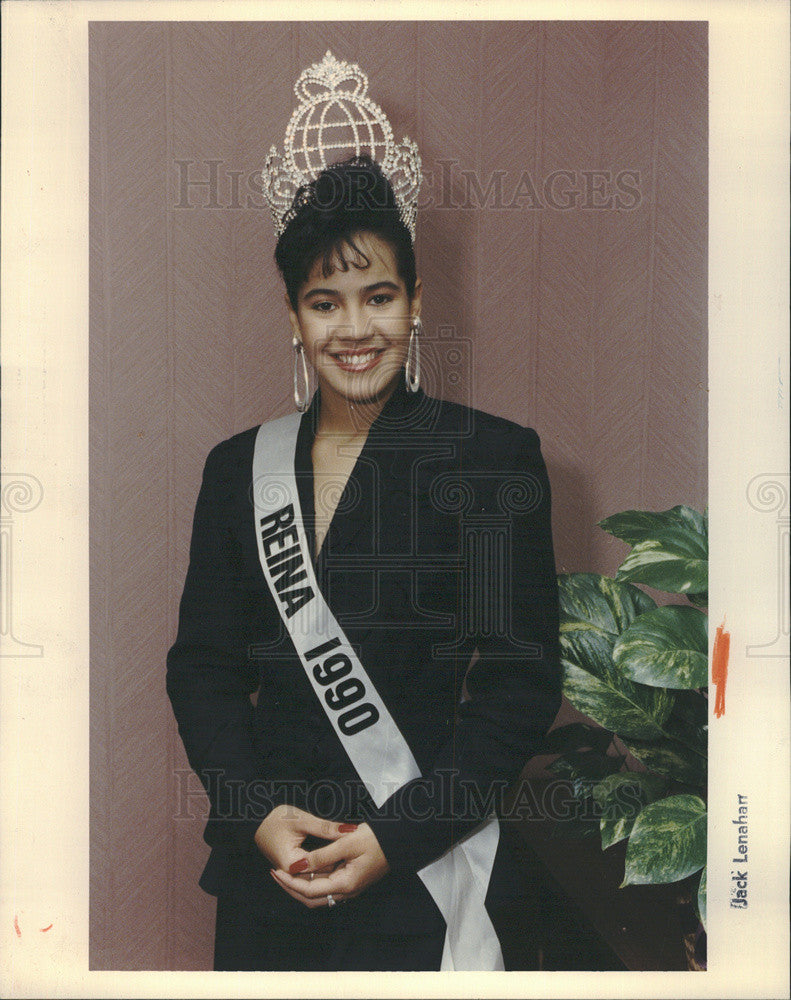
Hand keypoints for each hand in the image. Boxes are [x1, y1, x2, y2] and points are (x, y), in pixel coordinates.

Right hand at [254, 804, 354, 874]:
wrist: (255, 820)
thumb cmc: (274, 818)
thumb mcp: (302, 819)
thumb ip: (326, 827)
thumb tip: (349, 829)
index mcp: (292, 864)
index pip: (322, 869)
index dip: (340, 861)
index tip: (355, 852)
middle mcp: (290, 874)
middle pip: (319, 879)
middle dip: (336, 870)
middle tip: (354, 857)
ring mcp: (290, 874)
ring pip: (315, 879)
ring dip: (330, 872)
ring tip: (347, 859)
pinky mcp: (292, 870)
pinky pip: (309, 875)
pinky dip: (322, 869)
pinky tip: (335, 861)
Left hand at [270, 822, 389, 908]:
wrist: (397, 838)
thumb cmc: (374, 839)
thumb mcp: (345, 843)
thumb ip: (320, 856)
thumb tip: (297, 867)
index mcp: (345, 884)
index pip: (309, 890)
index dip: (290, 882)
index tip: (276, 871)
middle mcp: (347, 891)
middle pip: (311, 898)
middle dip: (291, 888)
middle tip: (276, 874)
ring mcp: (350, 887)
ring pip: (319, 894)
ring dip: (301, 886)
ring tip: (286, 872)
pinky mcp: (352, 880)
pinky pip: (327, 886)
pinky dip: (313, 880)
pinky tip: (305, 868)